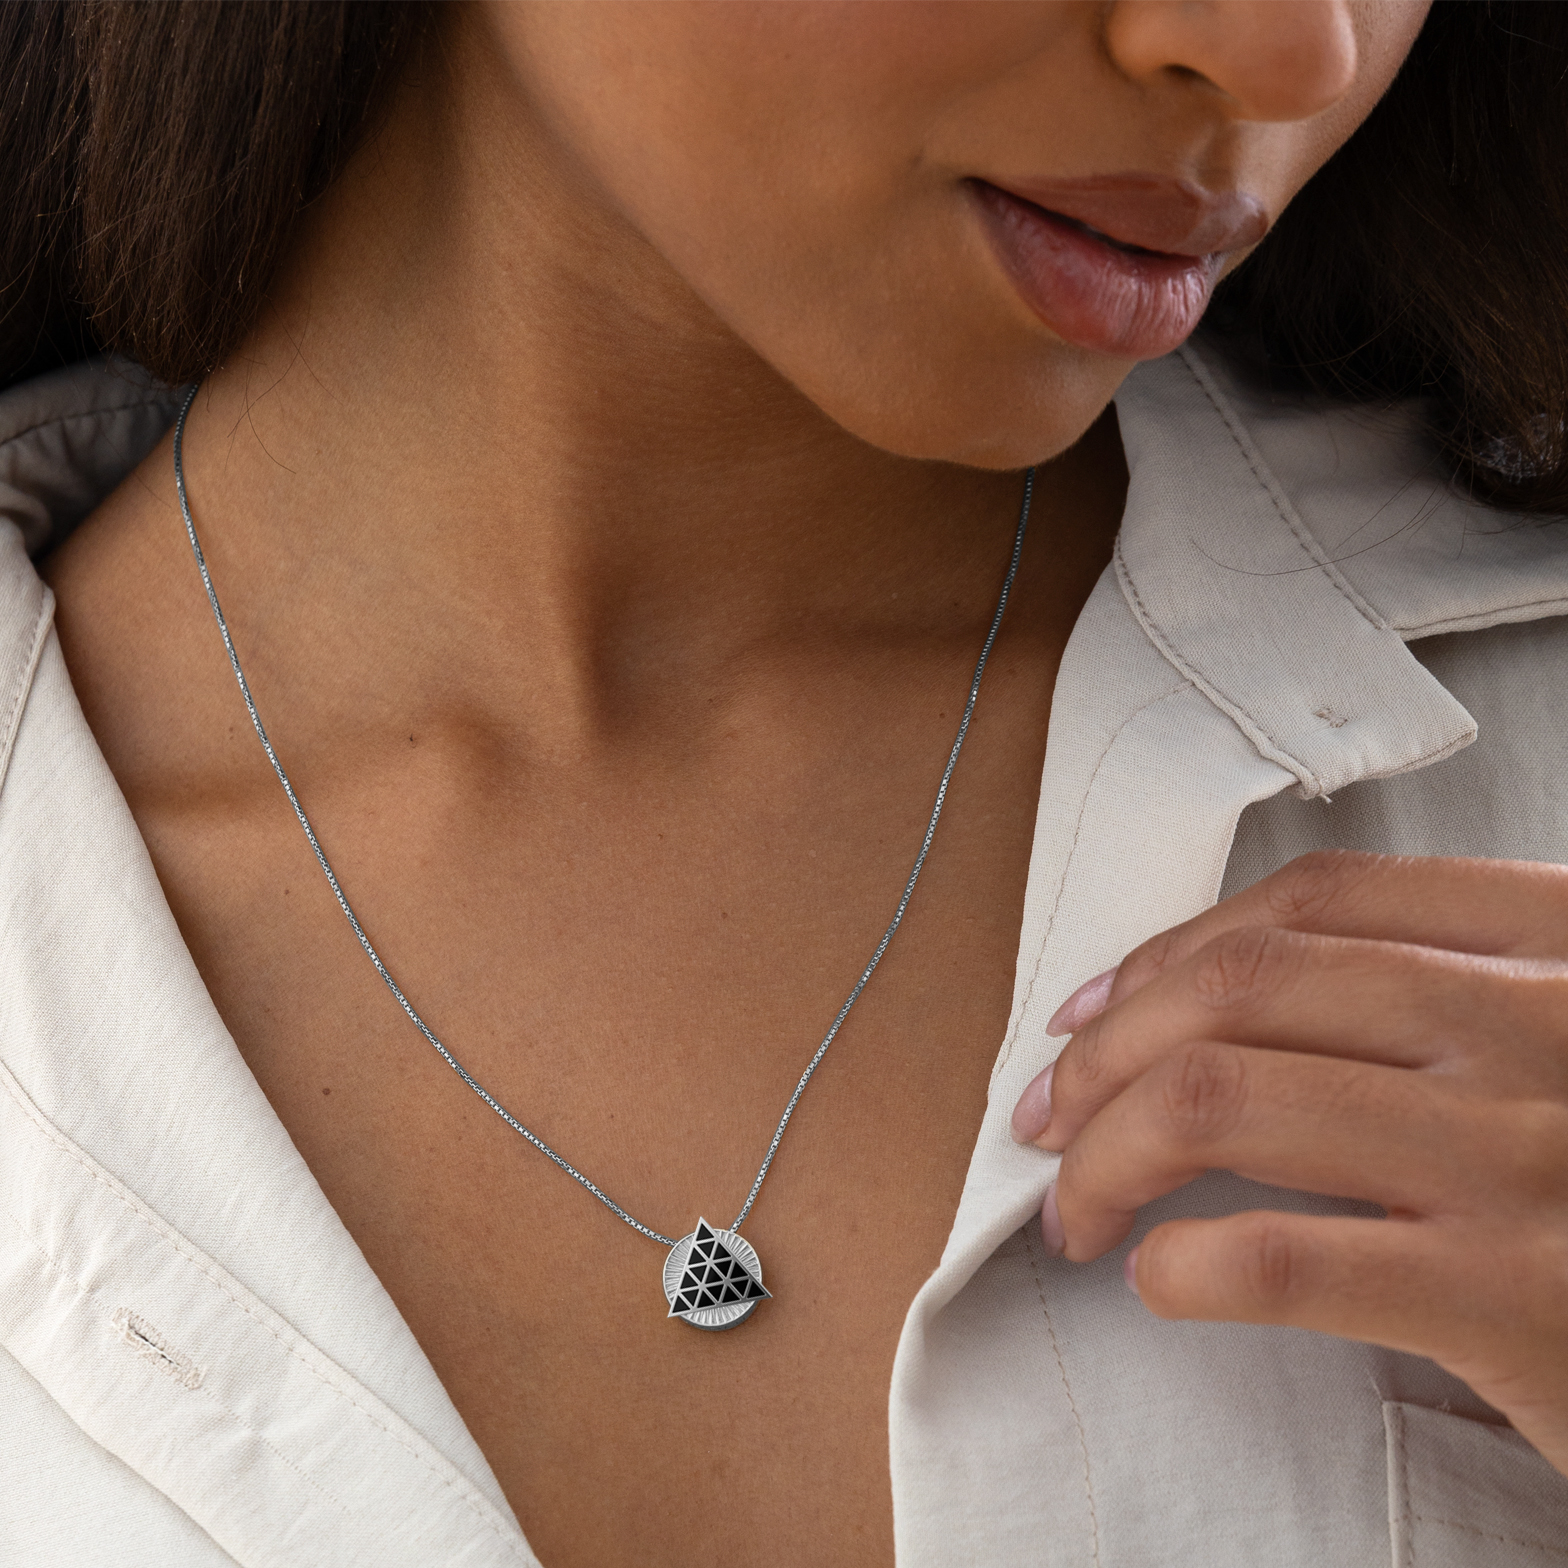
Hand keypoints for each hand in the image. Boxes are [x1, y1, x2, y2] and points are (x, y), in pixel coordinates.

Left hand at [1010, 850, 1567, 1477]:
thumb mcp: (1558, 1040)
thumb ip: (1433, 993)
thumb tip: (1204, 1000)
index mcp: (1555, 943)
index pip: (1311, 902)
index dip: (1167, 949)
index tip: (1089, 1013)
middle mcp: (1540, 1025)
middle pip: (1241, 987)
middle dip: (1104, 1053)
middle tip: (1052, 1118)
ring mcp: (1526, 1156)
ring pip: (1225, 1098)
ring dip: (1107, 1155)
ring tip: (1078, 1207)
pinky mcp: (1515, 1300)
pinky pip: (1281, 1255)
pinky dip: (1181, 1264)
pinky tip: (1162, 1278)